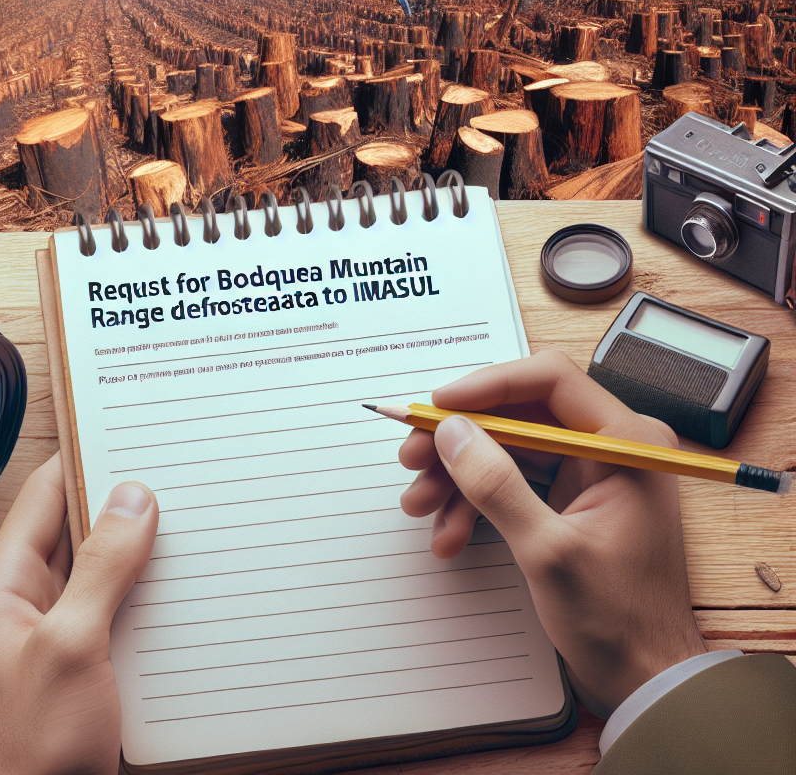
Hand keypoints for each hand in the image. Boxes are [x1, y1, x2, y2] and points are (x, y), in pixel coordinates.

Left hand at [0, 452, 157, 774]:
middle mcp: (24, 599)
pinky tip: (183, 583)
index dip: (88, 455)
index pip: (45, 492)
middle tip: (181, 471)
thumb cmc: (32, 750)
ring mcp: (51, 630)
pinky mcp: (79, 660)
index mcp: (2, 583)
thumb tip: (131, 496)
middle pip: (76, 526)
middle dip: (125, 501)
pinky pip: (113, 605)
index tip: (136, 429)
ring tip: (193, 518)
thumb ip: (103, 568)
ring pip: (101, 566)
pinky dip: (145, 589)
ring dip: (141, 548)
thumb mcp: (72, 647)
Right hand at [398, 350, 706, 717]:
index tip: (438, 408)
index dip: (486, 386)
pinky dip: (476, 502)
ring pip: (505, 447)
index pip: (549, 380)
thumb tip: (452, 432)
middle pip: (517, 414)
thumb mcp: (549, 552)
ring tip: (421, 506)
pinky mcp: (570, 497)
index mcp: (626, 442)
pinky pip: (511, 480)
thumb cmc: (620, 620)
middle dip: (461, 439)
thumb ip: (497, 485)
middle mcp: (608, 445)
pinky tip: (451, 533)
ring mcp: (588, 471)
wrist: (645, 678)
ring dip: (459, 475)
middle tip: (413, 458)